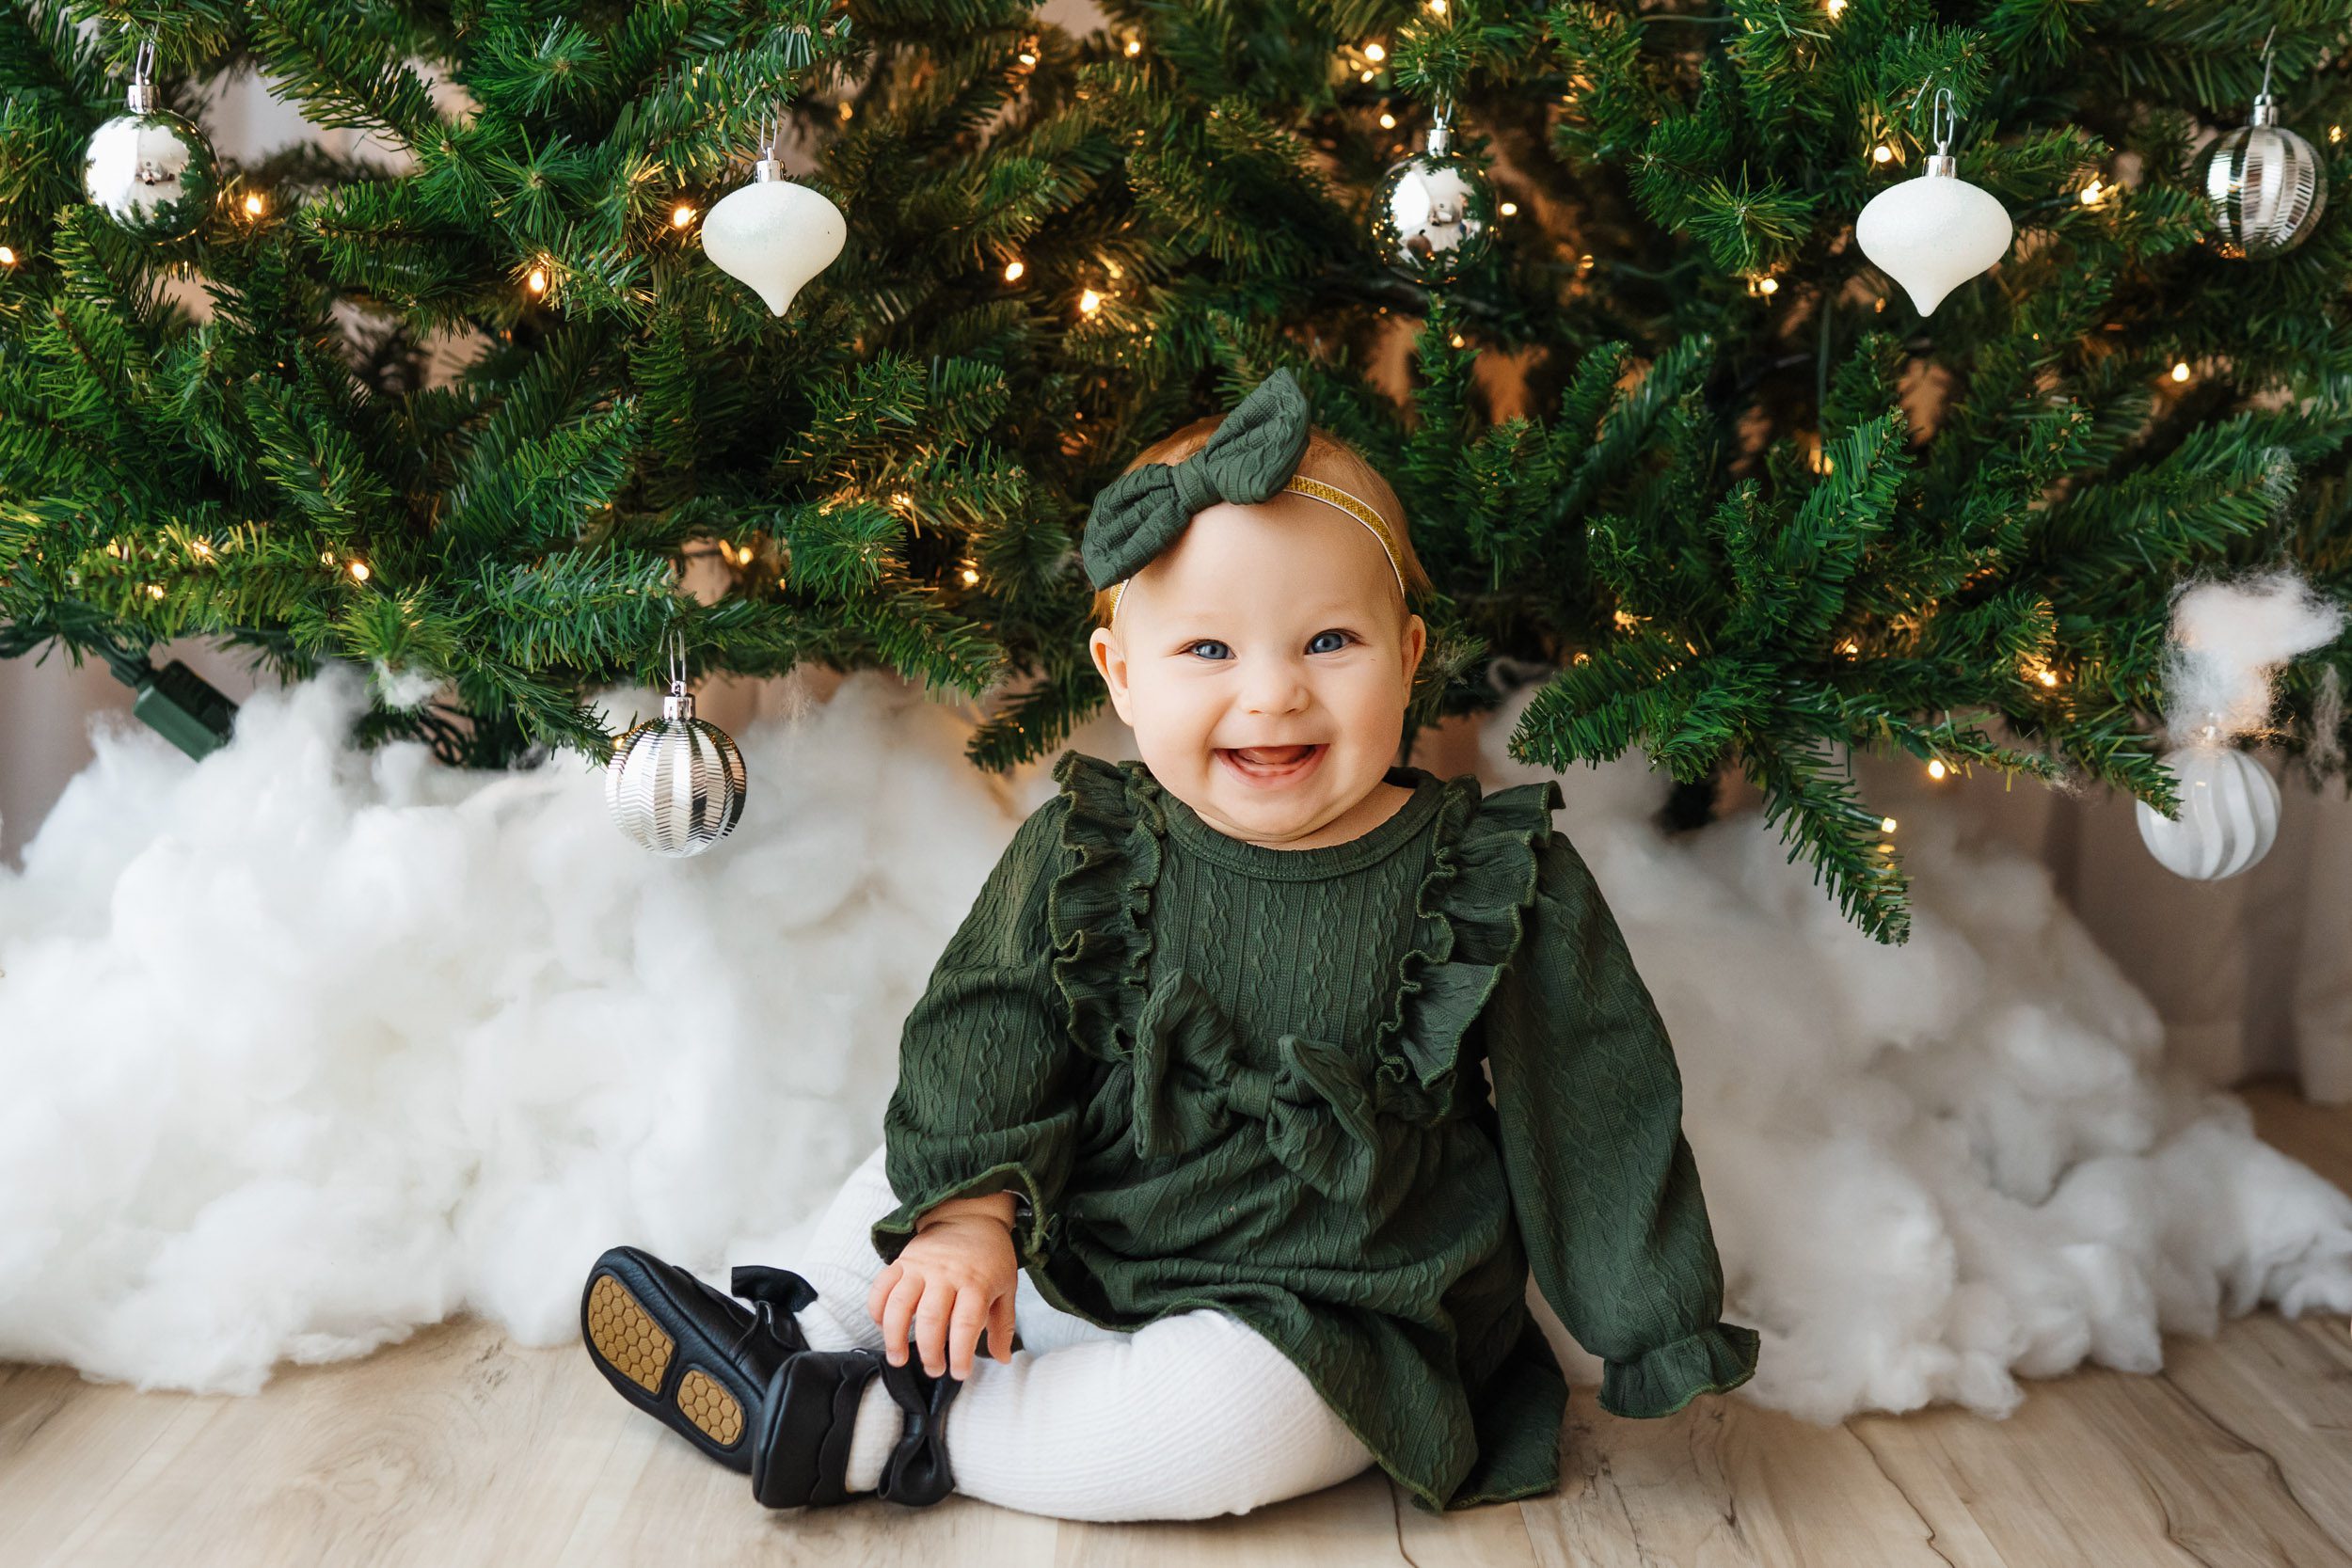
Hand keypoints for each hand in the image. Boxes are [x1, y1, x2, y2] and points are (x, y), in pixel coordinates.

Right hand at [867, 1199, 1017, 1379]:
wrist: (970, 1216)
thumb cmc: (990, 1257)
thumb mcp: (1007, 1287)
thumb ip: (1003, 1325)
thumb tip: (1002, 1359)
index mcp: (977, 1282)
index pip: (966, 1324)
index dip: (961, 1353)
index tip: (959, 1374)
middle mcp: (947, 1274)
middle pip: (931, 1319)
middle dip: (930, 1352)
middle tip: (934, 1370)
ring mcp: (921, 1266)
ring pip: (900, 1304)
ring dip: (895, 1337)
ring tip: (898, 1359)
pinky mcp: (902, 1261)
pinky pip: (882, 1286)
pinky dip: (877, 1309)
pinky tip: (882, 1326)